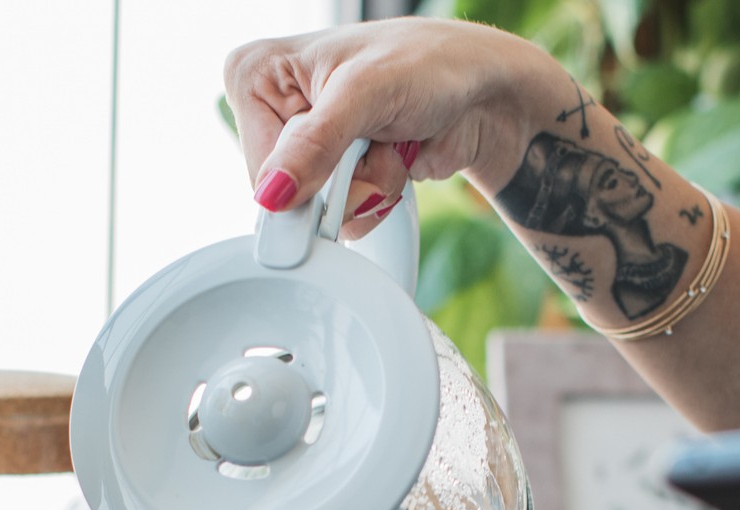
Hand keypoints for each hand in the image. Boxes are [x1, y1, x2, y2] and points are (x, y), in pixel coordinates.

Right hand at [224, 17, 557, 238]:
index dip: (301, 175)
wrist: (483, 92)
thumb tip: (271, 195)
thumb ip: (314, 143)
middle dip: (342, 181)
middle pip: (287, 193)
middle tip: (375, 141)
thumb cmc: (429, 63)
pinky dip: (379, 196)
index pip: (257, 163)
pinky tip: (396, 158)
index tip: (342, 156)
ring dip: (368, 188)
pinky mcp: (338, 173)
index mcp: (257, 72)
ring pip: (320, 211)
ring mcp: (309, 145)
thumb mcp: (366, 92)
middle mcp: (276, 109)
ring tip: (390, 143)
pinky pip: (346, 216)